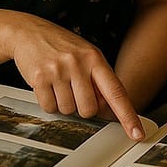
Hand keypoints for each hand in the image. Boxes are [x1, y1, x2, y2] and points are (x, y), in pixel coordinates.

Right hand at [9, 15, 143, 139]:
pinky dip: (48, 102)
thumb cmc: (62, 47)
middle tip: (73, 89)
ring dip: (63, 103)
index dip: (128, 115)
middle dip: (81, 106)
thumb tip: (107, 109)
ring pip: (68, 110)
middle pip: (89, 109)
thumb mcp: (86, 56)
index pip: (116, 92)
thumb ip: (98, 80)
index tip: (137, 133)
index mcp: (95, 58)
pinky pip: (49, 107)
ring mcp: (59, 70)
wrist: (29, 32)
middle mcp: (79, 63)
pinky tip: (46, 85)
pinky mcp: (40, 78)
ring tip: (58, 83)